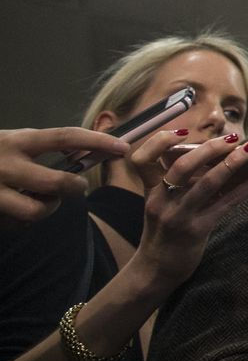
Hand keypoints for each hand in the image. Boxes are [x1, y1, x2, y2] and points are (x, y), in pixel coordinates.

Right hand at [0, 127, 128, 222]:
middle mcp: (6, 164)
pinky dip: (21, 219)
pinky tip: (14, 209)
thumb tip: (85, 152)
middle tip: (78, 187)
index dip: (97, 141)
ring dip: (47, 209)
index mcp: (16, 141)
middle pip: (56, 183)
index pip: (65, 137)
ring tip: (42, 201)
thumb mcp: (10, 142)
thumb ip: (37, 148)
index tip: (123, 147)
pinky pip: (15, 223)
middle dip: (75, 188)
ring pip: (37, 211)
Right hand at [122, 130, 247, 291]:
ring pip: (207, 183)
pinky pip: (225, 204)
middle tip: (233, 138)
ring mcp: (179, 216)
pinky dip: (245, 187)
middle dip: (211, 148)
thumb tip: (216, 155)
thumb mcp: (163, 204)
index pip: (142, 159)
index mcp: (150, 190)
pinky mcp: (197, 231)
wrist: (154, 271)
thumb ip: (180, 182)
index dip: (159, 142)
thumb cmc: (163, 231)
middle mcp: (162, 201)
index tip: (183, 133)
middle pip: (183, 166)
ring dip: (233, 163)